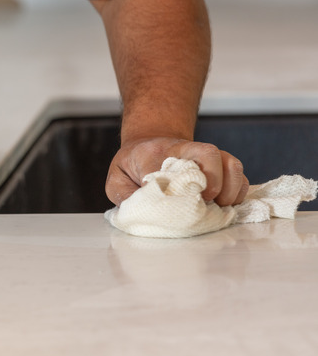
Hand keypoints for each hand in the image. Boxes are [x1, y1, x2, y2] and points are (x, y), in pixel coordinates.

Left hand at [106, 137, 248, 206]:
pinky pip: (238, 173)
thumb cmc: (133, 166)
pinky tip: (226, 204)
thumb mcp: (117, 178)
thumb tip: (139, 211)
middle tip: (204, 201)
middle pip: (207, 153)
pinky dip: (238, 190)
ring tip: (219, 206)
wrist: (150, 143)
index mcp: (151, 154)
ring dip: (229, 187)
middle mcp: (183, 150)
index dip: (167, 186)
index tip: (167, 203)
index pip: (162, 166)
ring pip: (228, 162)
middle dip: (211, 179)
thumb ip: (123, 195)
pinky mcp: (220, 164)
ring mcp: (204, 156)